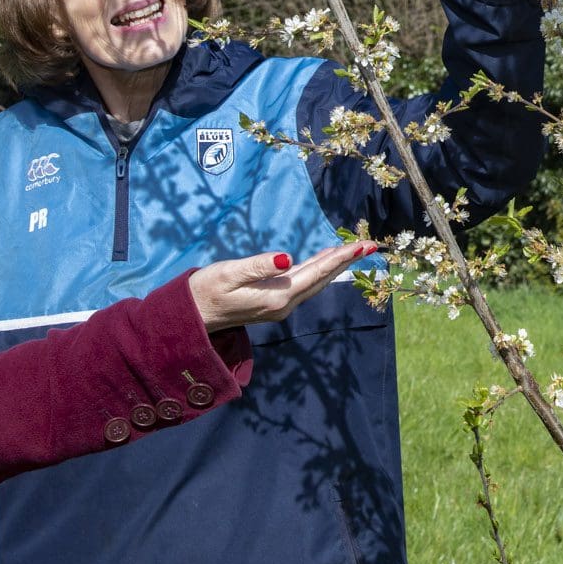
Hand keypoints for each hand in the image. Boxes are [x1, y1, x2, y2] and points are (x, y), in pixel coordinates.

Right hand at [188, 241, 376, 332]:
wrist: (191, 318)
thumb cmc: (205, 291)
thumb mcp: (228, 273)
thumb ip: (259, 266)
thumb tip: (288, 258)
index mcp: (277, 296)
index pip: (316, 273)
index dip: (341, 258)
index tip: (363, 246)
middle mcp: (283, 305)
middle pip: (322, 279)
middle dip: (346, 262)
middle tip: (371, 246)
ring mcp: (279, 307)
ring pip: (314, 283)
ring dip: (334, 266)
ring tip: (353, 250)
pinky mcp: (273, 304)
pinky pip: (304, 285)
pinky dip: (318, 271)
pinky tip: (323, 262)